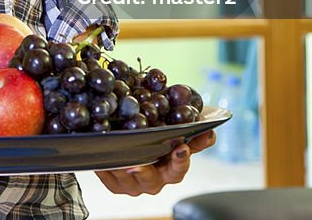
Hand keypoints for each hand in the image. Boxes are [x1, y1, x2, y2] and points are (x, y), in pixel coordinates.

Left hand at [95, 130, 215, 195]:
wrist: (125, 148)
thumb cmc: (153, 141)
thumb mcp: (171, 134)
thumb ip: (190, 131)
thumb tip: (208, 126)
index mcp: (172, 168)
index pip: (181, 167)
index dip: (182, 159)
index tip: (181, 147)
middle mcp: (156, 180)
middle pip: (153, 179)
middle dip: (146, 171)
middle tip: (139, 164)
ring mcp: (136, 185)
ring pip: (129, 178)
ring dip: (123, 166)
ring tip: (118, 157)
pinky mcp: (116, 185)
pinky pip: (110, 178)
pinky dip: (106, 167)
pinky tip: (103, 156)